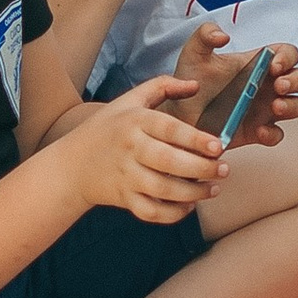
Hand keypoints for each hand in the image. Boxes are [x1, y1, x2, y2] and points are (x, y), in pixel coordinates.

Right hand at [72, 78, 226, 222]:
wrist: (73, 164)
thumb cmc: (108, 128)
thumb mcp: (130, 100)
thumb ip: (163, 86)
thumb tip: (196, 84)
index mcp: (134, 121)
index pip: (169, 129)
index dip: (196, 139)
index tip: (219, 146)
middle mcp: (130, 148)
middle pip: (169, 161)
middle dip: (201, 168)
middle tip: (224, 170)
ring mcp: (126, 175)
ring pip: (163, 188)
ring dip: (194, 192)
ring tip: (214, 189)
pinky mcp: (124, 198)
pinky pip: (151, 211)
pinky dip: (172, 213)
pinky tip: (189, 205)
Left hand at [178, 28, 297, 146]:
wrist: (178, 112)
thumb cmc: (190, 80)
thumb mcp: (194, 53)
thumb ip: (205, 34)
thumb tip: (224, 36)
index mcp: (258, 63)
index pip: (287, 54)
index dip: (287, 57)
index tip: (273, 64)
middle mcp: (268, 85)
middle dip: (296, 81)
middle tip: (278, 86)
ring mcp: (265, 110)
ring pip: (296, 106)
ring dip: (292, 106)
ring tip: (275, 107)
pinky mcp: (257, 132)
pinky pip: (276, 134)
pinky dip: (273, 133)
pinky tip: (259, 131)